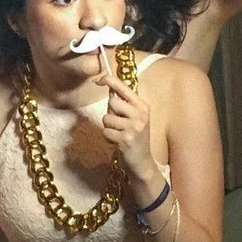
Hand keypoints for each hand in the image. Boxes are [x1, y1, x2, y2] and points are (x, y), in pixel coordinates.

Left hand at [95, 49, 154, 177]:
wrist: (143, 162)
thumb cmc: (136, 137)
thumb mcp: (135, 118)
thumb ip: (124, 103)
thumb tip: (108, 86)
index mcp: (143, 106)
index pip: (124, 88)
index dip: (109, 80)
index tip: (99, 79)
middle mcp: (140, 115)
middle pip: (112, 102)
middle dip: (110, 112)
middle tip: (118, 123)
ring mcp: (134, 127)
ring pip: (107, 117)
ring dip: (108, 127)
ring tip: (118, 134)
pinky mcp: (125, 139)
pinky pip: (106, 131)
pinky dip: (108, 138)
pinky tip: (117, 142)